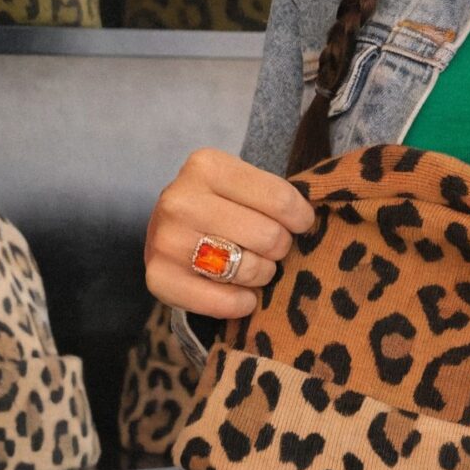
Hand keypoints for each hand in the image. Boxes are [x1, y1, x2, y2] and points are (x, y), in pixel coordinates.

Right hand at [143, 147, 317, 317]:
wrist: (167, 232)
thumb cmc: (219, 205)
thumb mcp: (241, 184)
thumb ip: (273, 195)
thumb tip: (311, 221)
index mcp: (206, 165)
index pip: (281, 198)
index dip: (301, 218)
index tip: (300, 223)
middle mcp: (180, 199)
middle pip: (269, 236)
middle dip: (280, 247)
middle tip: (270, 248)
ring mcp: (166, 239)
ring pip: (249, 269)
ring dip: (262, 274)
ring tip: (252, 265)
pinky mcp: (158, 277)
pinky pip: (223, 302)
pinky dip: (242, 303)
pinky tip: (244, 296)